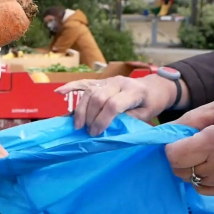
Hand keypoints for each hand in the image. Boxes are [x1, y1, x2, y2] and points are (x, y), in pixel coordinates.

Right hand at [55, 74, 185, 135]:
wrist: (154, 87)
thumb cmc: (151, 103)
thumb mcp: (146, 115)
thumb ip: (128, 119)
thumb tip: (108, 127)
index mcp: (134, 91)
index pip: (114, 104)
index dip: (103, 120)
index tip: (97, 133)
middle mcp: (119, 82)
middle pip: (98, 97)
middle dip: (91, 117)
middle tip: (89, 132)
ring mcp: (108, 80)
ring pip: (89, 92)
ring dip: (81, 110)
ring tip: (78, 125)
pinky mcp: (101, 82)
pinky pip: (83, 84)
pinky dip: (70, 87)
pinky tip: (58, 92)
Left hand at [166, 93, 213, 194]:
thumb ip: (194, 117)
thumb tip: (167, 129)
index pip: (174, 155)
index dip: (170, 145)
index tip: (178, 136)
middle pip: (180, 169)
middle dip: (178, 156)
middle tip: (191, 142)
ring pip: (191, 180)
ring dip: (190, 166)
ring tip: (205, 151)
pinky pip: (206, 189)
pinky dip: (202, 178)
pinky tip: (213, 163)